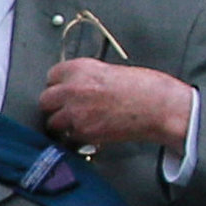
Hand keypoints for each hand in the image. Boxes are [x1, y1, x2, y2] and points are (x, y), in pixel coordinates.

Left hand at [39, 58, 195, 156]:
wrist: (160, 107)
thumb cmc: (145, 87)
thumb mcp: (110, 71)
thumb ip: (87, 78)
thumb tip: (73, 86)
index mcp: (80, 68)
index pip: (51, 76)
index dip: (59, 85)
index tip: (65, 90)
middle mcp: (73, 88)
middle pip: (45, 100)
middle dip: (55, 105)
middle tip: (69, 109)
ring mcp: (75, 112)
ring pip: (52, 121)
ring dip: (63, 123)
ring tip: (79, 122)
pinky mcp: (83, 132)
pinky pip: (68, 137)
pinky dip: (76, 137)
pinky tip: (90, 132)